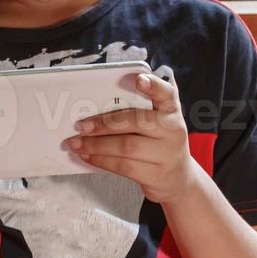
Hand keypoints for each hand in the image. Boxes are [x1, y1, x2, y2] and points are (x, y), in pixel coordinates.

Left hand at [67, 72, 199, 203]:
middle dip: (104, 123)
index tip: (139, 79)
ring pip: (126, 147)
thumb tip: (95, 108)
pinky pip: (123, 167)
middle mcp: (172, 129)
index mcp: (171, 109)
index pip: (165, 92)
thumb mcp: (157, 123)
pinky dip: (101, 160)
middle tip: (81, 125)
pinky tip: (88, 156)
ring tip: (77, 143)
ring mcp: (167, 154)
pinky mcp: (156, 174)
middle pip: (137, 122)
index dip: (153, 85)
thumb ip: (137, 111)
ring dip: (96, 145)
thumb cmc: (159, 143)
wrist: (179, 178)